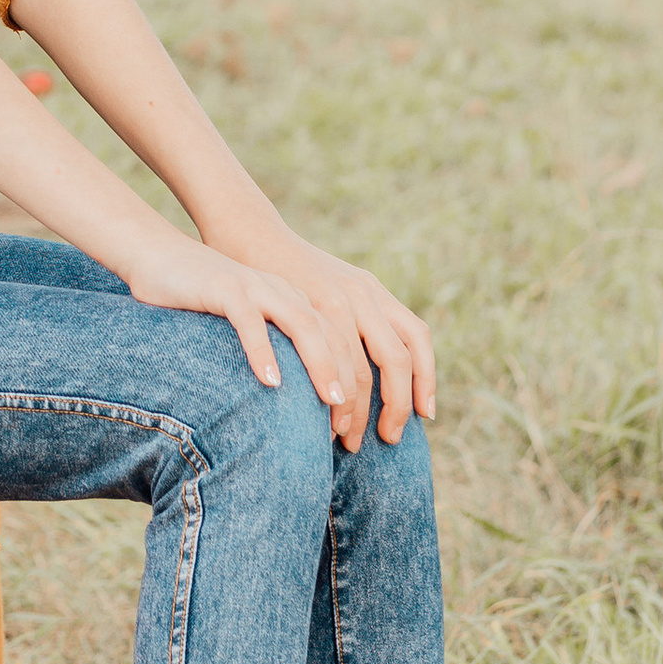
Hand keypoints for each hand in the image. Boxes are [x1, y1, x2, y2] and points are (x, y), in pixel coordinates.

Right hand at [109, 212, 420, 444]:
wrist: (159, 253)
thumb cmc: (206, 303)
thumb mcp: (257, 326)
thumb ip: (286, 354)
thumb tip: (313, 411)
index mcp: (304, 301)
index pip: (354, 343)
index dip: (371, 386)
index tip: (373, 433)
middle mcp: (290, 292)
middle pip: (340, 337)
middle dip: (356, 386)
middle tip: (355, 435)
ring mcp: (258, 287)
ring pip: (305, 325)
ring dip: (323, 366)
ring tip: (334, 405)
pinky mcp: (224, 287)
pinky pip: (249, 320)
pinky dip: (263, 350)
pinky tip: (271, 382)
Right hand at [221, 215, 434, 450]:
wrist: (236, 224)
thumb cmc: (285, 272)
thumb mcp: (336, 296)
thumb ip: (358, 330)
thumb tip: (377, 386)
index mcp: (366, 292)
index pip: (414, 337)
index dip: (426, 379)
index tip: (424, 417)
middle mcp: (344, 289)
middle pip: (387, 352)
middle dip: (392, 404)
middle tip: (379, 440)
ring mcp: (303, 287)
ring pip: (337, 347)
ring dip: (343, 396)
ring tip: (337, 432)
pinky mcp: (242, 288)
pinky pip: (266, 326)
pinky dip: (269, 357)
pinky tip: (273, 385)